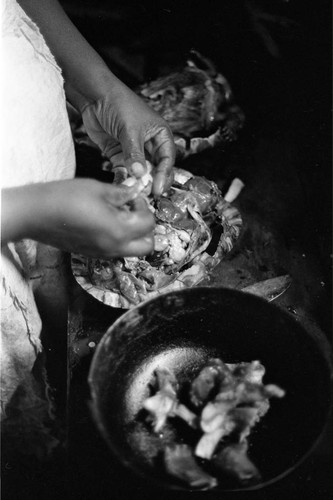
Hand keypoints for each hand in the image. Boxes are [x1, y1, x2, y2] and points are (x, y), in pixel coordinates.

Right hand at [1, 179, 154, 256]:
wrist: (35, 214)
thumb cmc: (64, 198)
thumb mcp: (97, 189)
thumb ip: (121, 193)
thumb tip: (135, 192)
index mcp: (119, 230)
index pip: (148, 223)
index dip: (144, 207)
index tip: (134, 197)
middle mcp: (114, 247)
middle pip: (147, 246)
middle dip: (146, 228)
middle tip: (134, 211)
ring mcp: (103, 253)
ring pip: (132, 251)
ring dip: (134, 235)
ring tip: (119, 215)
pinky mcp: (92, 254)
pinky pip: (116, 251)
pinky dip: (120, 240)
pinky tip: (106, 222)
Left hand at [81, 83, 175, 196]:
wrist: (94, 96)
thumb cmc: (118, 104)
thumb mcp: (129, 130)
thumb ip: (135, 153)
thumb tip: (140, 174)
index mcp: (160, 135)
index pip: (167, 159)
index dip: (164, 175)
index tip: (157, 188)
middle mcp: (150, 145)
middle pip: (156, 169)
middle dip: (153, 182)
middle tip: (148, 195)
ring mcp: (134, 151)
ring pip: (140, 173)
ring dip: (137, 183)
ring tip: (135, 194)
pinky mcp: (119, 156)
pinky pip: (124, 172)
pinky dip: (123, 179)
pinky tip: (121, 187)